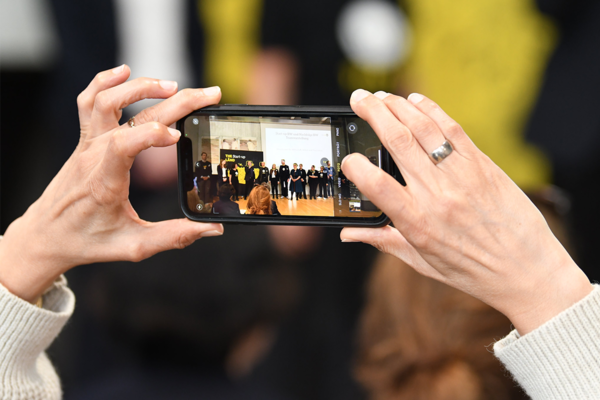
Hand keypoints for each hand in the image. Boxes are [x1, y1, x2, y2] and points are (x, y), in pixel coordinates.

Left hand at [0, 65, 223, 301]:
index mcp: (105, 183)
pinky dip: (105, 81)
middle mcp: (94, 157)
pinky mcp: (85, 140)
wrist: (46, 235)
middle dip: (175, 101)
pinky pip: (89, 101)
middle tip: (208, 95)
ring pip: (107, 100)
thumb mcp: (134, 247)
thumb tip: (211, 229)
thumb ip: (174, 237)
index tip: (179, 137)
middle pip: (132, 116)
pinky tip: (125, 72)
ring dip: (141, 87)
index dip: (152, 134)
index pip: (124, 145)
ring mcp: (88, 145)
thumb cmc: (88, 240)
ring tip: (172, 86)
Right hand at [340, 90, 591, 334]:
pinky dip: (432, 111)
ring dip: (398, 106)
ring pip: (424, 129)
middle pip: (398, 142)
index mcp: (418, 223)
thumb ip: (383, 240)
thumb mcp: (421, 261)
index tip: (348, 160)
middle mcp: (438, 195)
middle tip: (357, 99)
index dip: (355, 166)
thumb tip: (349, 233)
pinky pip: (453, 130)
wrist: (527, 270)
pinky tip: (416, 101)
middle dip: (373, 114)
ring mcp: (462, 176)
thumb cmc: (472, 270)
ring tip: (381, 97)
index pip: (376, 185)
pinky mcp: (482, 165)